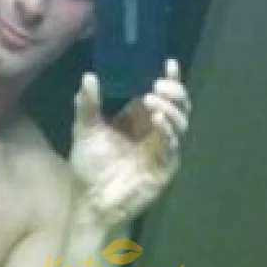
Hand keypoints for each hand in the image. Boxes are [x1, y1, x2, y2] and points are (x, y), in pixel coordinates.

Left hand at [70, 60, 191, 223]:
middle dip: (174, 91)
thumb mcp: (84, 131)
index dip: (171, 80)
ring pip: (181, 123)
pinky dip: (168, 130)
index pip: (162, 95)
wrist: (92, 202)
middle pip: (179, 105)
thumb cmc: (90, 168)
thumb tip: (88, 77)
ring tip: (153, 101)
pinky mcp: (165, 167)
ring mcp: (163, 149)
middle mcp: (155, 131)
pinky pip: (173, 146)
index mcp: (139, 119)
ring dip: (171, 109)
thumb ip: (87, 105)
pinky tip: (157, 120)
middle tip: (158, 84)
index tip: (169, 63)